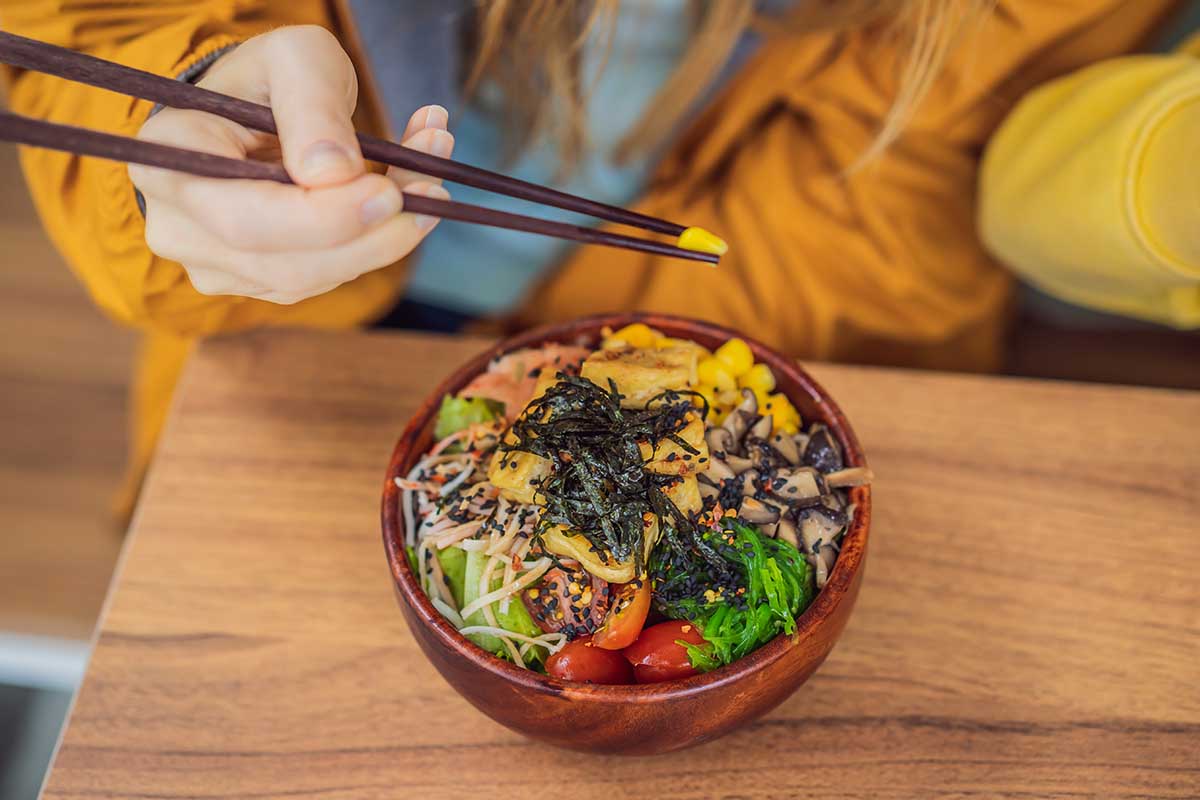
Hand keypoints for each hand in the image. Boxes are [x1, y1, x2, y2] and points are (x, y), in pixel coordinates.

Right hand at [131, 25, 453, 304]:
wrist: (254, 110)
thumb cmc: (267, 78)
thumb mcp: (294, 59)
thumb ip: (313, 107)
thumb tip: (334, 175)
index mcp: (169, 162)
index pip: (243, 219)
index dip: (323, 219)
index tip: (388, 192)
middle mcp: (179, 229)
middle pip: (285, 265)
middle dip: (371, 238)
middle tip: (434, 193)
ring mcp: (218, 266)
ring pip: (316, 278)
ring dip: (387, 237)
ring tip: (430, 174)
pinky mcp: (263, 281)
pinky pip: (330, 275)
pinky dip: (378, 241)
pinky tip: (407, 192)